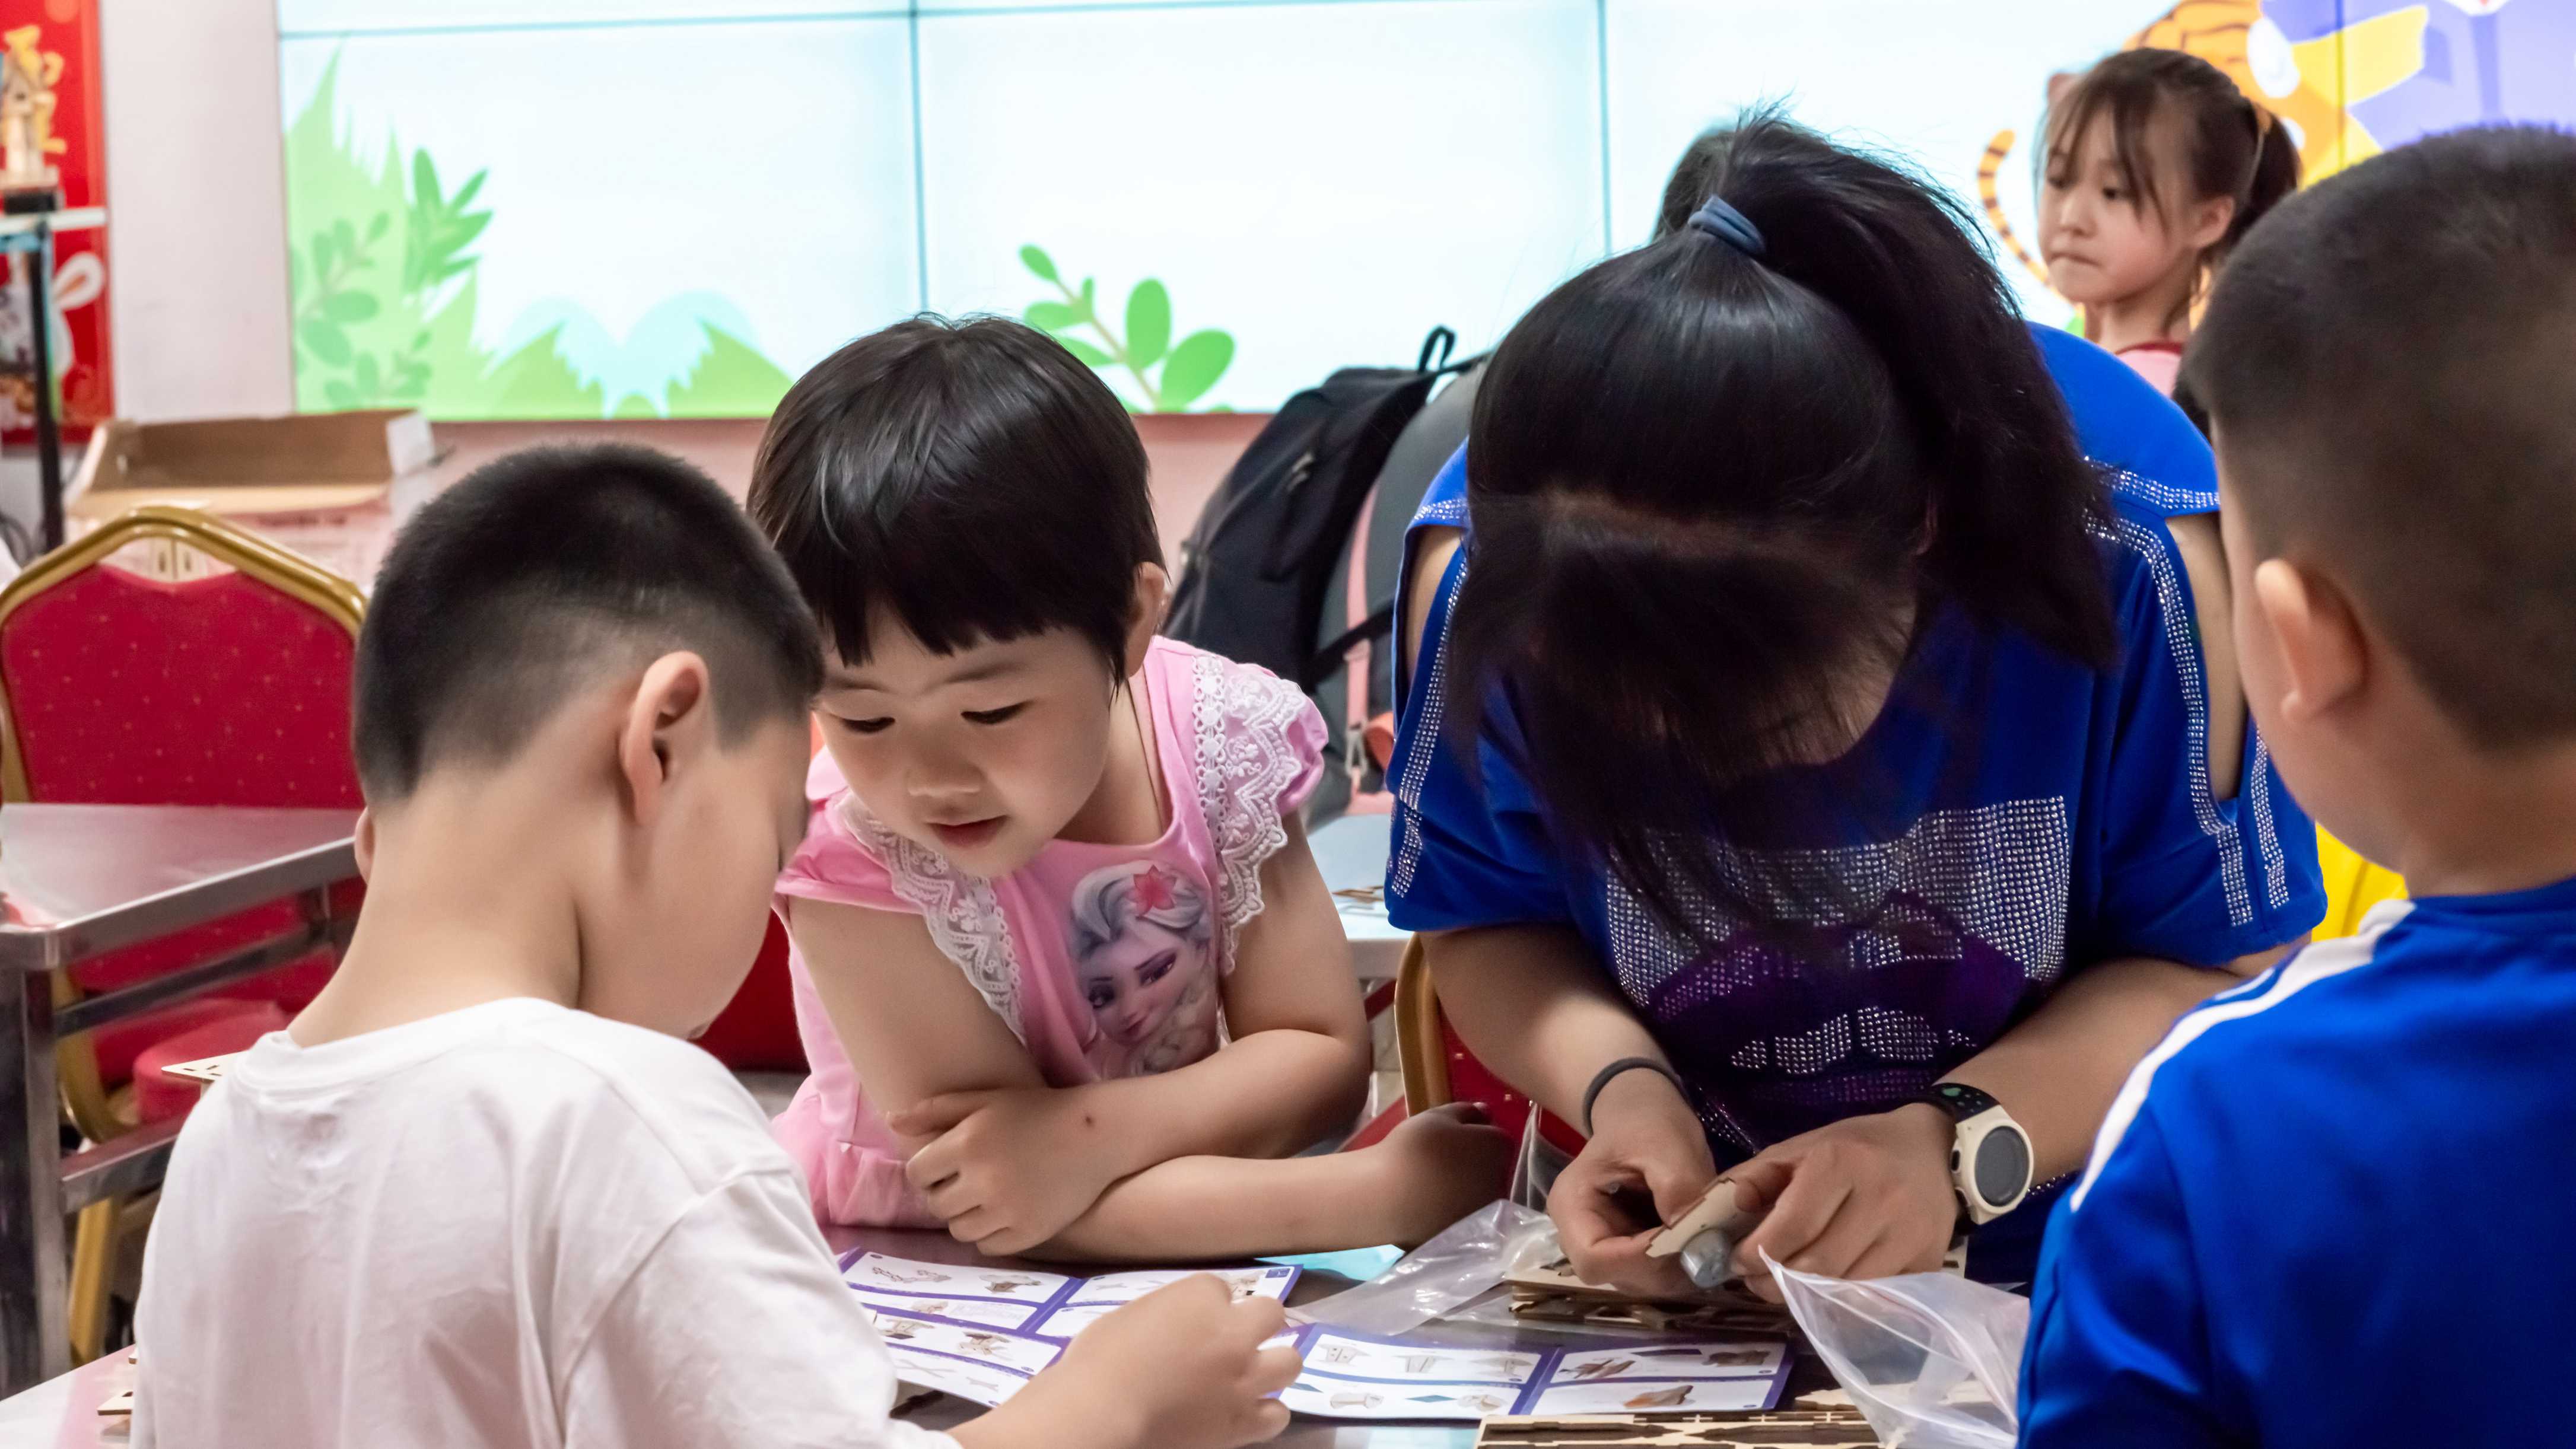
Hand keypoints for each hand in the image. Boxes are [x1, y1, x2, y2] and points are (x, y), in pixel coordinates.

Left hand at [894, 1087, 1120, 1254]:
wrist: (1096, 1134)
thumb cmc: (1035, 1111)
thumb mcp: (985, 1100)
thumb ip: (935, 1110)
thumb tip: (891, 1121)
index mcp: (967, 1143)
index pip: (917, 1173)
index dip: (927, 1170)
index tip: (945, 1164)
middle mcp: (983, 1180)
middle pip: (935, 1205)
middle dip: (944, 1193)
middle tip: (968, 1179)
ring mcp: (1007, 1210)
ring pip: (958, 1230)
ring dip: (965, 1215)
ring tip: (986, 1195)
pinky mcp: (1029, 1232)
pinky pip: (987, 1245)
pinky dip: (990, 1232)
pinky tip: (1005, 1210)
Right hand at [1043, 1276, 1300, 1448]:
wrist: (1101, 1411)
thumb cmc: (1099, 1359)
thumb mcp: (1129, 1316)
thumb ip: (1163, 1315)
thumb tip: (1171, 1328)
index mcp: (1201, 1296)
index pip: (1222, 1288)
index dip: (1208, 1305)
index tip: (1191, 1320)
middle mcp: (1234, 1332)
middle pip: (1271, 1313)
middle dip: (1256, 1322)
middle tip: (1236, 1339)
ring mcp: (1243, 1378)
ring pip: (1289, 1362)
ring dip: (1274, 1364)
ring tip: (1255, 1373)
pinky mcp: (1242, 1421)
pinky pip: (1278, 1415)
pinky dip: (1266, 1412)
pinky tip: (1249, 1410)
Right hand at [1367, 1102, 1512, 1245]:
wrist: (1388, 1196)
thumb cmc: (1414, 1147)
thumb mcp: (1437, 1116)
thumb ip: (1466, 1110)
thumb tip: (1486, 1111)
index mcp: (1497, 1148)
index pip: (1497, 1137)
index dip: (1476, 1133)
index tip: (1452, 1136)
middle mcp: (1500, 1180)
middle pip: (1492, 1166)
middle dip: (1475, 1160)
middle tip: (1441, 1159)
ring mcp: (1485, 1210)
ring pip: (1480, 1192)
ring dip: (1466, 1186)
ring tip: (1434, 1184)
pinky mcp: (1468, 1232)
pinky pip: (1466, 1215)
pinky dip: (1455, 1209)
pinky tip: (1432, 1205)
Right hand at [1546, 1067, 1717, 1298]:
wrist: (1640, 1110)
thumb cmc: (1645, 1120)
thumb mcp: (1665, 1143)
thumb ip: (1679, 1190)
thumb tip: (1700, 1243)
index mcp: (1572, 1207)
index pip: (1595, 1260)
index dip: (1641, 1260)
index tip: (1686, 1239)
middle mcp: (1581, 1236)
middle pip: (1618, 1277)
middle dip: (1666, 1268)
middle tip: (1710, 1242)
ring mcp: (1607, 1247)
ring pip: (1641, 1282)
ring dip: (1679, 1269)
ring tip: (1710, 1239)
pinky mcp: (1630, 1251)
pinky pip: (1656, 1273)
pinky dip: (1682, 1264)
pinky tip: (1704, 1240)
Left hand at [1729, 1103, 1957, 1302]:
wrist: (1934, 1150)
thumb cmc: (1855, 1148)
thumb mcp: (1799, 1148)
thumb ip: (1753, 1179)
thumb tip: (1711, 1218)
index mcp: (1841, 1162)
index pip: (1791, 1228)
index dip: (1756, 1254)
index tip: (1737, 1263)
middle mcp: (1881, 1199)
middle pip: (1817, 1266)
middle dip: (1775, 1282)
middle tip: (1757, 1280)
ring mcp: (1910, 1234)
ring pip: (1845, 1289)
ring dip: (1807, 1296)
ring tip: (1789, 1283)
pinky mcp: (1929, 1262)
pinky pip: (1876, 1299)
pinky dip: (1845, 1300)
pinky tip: (1829, 1287)